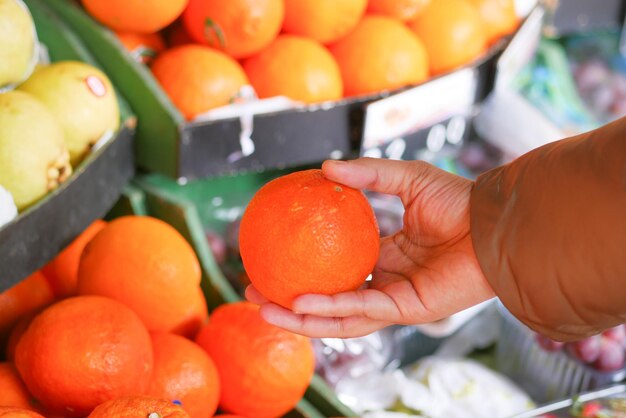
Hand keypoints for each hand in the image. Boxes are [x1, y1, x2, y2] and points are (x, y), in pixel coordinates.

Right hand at [246, 157, 494, 337]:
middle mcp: (385, 280)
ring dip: (300, 317)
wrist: (493, 222)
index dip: (304, 266)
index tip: (272, 258)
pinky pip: (360, 311)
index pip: (336, 266)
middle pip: (329, 298)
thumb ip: (366, 175)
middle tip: (254, 292)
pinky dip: (329, 310)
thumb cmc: (457, 200)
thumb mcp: (403, 178)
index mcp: (385, 254)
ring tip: (262, 309)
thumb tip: (324, 167)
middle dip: (290, 301)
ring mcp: (393, 298)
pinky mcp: (406, 309)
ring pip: (338, 316)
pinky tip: (299, 303)